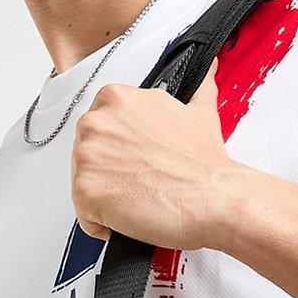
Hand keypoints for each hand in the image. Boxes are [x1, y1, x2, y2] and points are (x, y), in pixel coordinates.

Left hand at [70, 60, 244, 249]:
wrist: (214, 197)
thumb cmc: (204, 165)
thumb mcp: (200, 113)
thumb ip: (197, 90)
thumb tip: (207, 73)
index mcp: (116, 99)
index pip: (99, 129)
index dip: (118, 151)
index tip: (136, 161)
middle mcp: (95, 123)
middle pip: (86, 156)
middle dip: (110, 174)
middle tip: (142, 183)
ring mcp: (86, 157)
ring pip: (84, 186)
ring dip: (108, 199)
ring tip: (141, 199)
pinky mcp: (84, 191)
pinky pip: (84, 216)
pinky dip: (104, 224)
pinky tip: (132, 217)